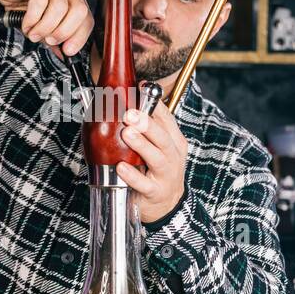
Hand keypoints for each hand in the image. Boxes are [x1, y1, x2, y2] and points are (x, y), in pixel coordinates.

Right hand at [0, 0, 93, 58]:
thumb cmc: (26, 6)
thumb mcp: (43, 26)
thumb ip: (54, 39)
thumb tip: (64, 55)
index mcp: (74, 1)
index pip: (87, 19)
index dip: (79, 37)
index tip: (68, 51)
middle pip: (79, 11)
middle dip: (64, 31)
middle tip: (49, 40)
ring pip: (59, 7)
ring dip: (45, 27)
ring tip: (33, 34)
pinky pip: (40, 1)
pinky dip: (33, 18)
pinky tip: (26, 23)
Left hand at [116, 101, 187, 224]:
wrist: (167, 205)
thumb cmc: (158, 170)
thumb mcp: (158, 147)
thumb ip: (146, 128)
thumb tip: (125, 101)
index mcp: (173, 141)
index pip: (166, 117)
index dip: (154, 103)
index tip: (140, 88)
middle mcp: (172, 155)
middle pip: (162, 136)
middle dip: (146, 123)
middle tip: (129, 113)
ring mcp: (165, 175)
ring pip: (157, 157)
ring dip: (141, 145)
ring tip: (127, 134)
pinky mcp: (155, 192)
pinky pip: (144, 183)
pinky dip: (132, 175)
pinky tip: (121, 167)